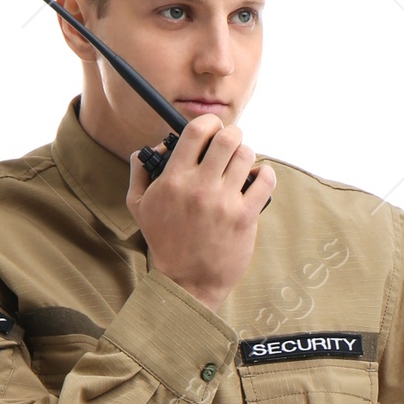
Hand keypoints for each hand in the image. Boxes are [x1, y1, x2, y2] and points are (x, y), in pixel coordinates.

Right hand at [126, 112, 274, 312]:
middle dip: (232, 135)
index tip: (212, 129)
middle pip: (227, 137)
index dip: (208, 122)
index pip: (196, 130)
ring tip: (241, 167)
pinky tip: (257, 181)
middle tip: (230, 146)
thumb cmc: (164, 242)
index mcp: (174, 179)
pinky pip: (265, 180)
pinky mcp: (244, 217)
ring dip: (246, 155)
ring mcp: (223, 202)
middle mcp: (199, 187)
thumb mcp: (139, 205)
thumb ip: (140, 170)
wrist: (186, 281)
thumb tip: (154, 145)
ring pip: (246, 155)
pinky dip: (265, 175)